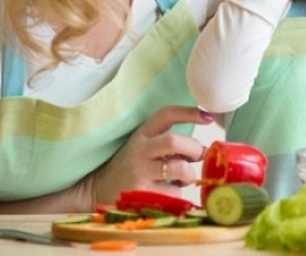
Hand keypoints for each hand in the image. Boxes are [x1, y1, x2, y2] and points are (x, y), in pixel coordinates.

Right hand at [85, 106, 212, 205]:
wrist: (96, 190)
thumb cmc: (128, 168)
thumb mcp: (143, 148)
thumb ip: (168, 146)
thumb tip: (203, 151)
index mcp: (142, 134)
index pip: (165, 114)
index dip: (188, 112)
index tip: (208, 117)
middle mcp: (140, 150)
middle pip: (174, 140)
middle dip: (194, 148)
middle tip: (199, 156)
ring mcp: (139, 172)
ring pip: (179, 169)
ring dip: (189, 175)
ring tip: (184, 179)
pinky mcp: (141, 193)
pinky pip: (174, 192)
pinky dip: (178, 194)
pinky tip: (168, 193)